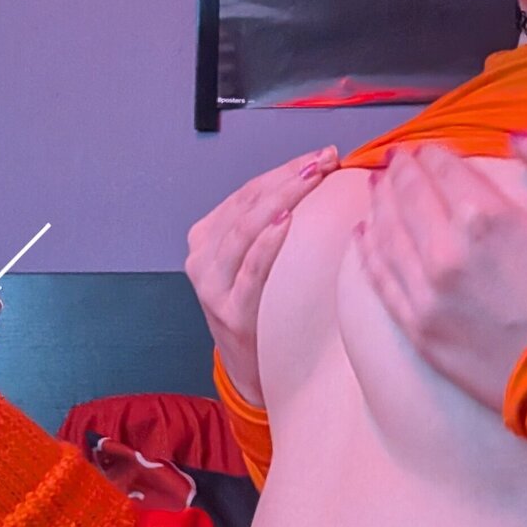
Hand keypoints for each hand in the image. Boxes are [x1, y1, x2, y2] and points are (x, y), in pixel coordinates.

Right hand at [186, 145, 339, 403]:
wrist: (252, 371)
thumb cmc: (261, 309)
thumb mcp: (252, 262)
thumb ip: (269, 226)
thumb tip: (317, 179)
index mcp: (206, 239)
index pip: (247, 192)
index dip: (284, 170)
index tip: (321, 155)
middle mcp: (202, 258)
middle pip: (248, 205)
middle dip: (288, 177)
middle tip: (324, 159)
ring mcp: (211, 286)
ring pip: (246, 229)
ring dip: (282, 198)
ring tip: (311, 177)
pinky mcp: (229, 312)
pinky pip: (250, 270)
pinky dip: (268, 242)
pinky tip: (287, 221)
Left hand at [353, 136, 526, 411]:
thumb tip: (518, 137)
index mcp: (486, 216)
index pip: (444, 170)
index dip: (434, 154)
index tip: (428, 148)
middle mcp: (445, 251)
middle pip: (409, 197)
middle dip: (402, 172)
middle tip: (397, 160)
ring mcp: (426, 294)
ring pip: (387, 233)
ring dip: (380, 204)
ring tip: (377, 186)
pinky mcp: (419, 329)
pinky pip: (381, 280)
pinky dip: (368, 251)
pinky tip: (363, 235)